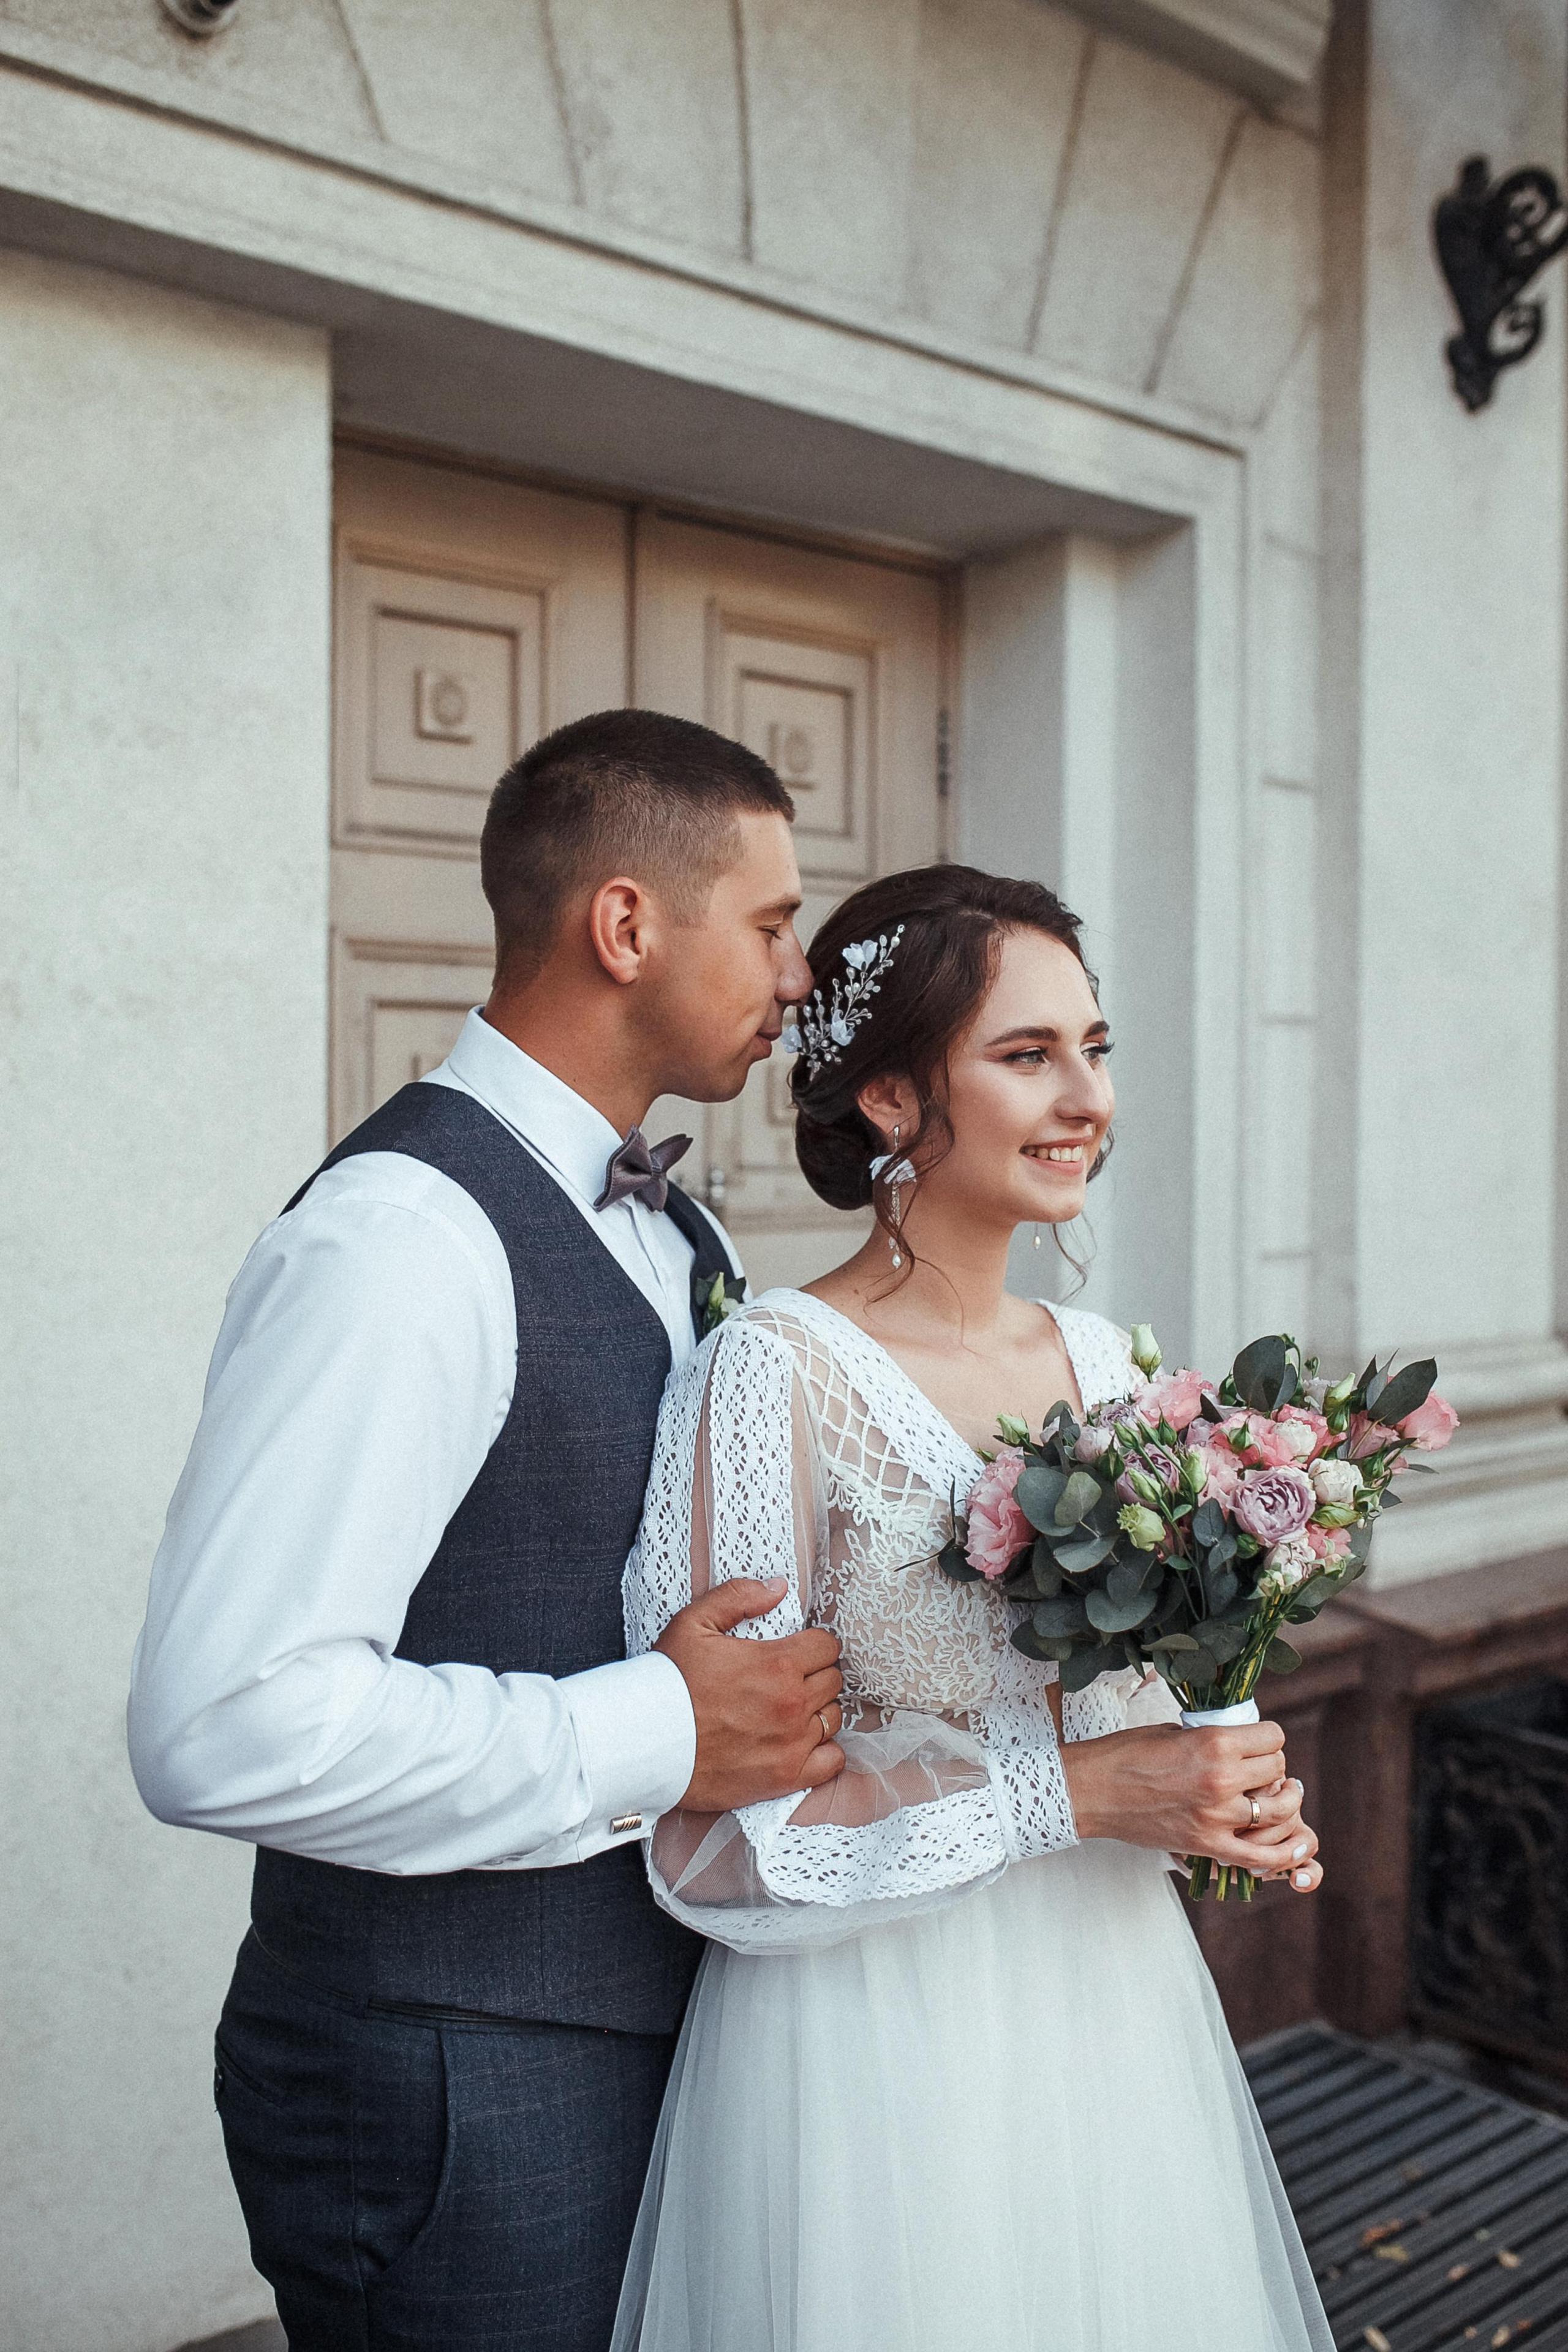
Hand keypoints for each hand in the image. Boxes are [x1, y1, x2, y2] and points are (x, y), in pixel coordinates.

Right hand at [657, 1577, 844, 1813]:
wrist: (645, 1742)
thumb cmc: (669, 1683)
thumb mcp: (693, 1623)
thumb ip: (738, 1597)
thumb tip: (778, 1587)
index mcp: (777, 1664)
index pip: (827, 1646)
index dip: (812, 1644)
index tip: (796, 1651)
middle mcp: (792, 1704)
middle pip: (832, 1680)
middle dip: (814, 1674)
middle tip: (788, 1679)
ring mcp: (792, 1744)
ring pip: (833, 1718)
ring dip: (818, 1710)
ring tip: (791, 1709)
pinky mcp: (785, 1778)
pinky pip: (831, 1762)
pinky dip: (823, 1751)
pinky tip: (802, 1743)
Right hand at [1060, 1719, 1315, 1882]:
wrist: (1092, 1790)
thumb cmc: (1126, 1754)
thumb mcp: (1174, 1731)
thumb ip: (1212, 1738)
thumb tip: (1242, 1744)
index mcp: (1213, 1743)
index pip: (1272, 1737)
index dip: (1268, 1738)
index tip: (1259, 1741)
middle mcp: (1221, 1779)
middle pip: (1278, 1769)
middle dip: (1274, 1766)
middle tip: (1262, 1768)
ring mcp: (1217, 1816)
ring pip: (1279, 1810)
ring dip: (1286, 1800)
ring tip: (1284, 1794)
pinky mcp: (1208, 1846)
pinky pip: (1261, 1856)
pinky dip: (1283, 1854)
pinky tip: (1295, 1844)